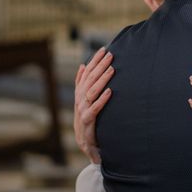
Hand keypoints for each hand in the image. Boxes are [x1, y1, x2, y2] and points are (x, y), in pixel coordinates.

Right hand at [74, 47, 114, 163]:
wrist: (84, 142)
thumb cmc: (87, 118)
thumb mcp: (83, 99)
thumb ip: (82, 82)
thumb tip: (83, 65)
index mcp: (80, 92)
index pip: (87, 72)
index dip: (94, 60)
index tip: (103, 49)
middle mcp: (80, 99)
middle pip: (90, 79)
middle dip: (100, 66)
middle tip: (110, 55)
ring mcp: (82, 109)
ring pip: (92, 91)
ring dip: (102, 79)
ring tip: (112, 69)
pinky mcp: (87, 121)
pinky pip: (95, 109)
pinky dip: (102, 99)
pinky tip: (110, 91)